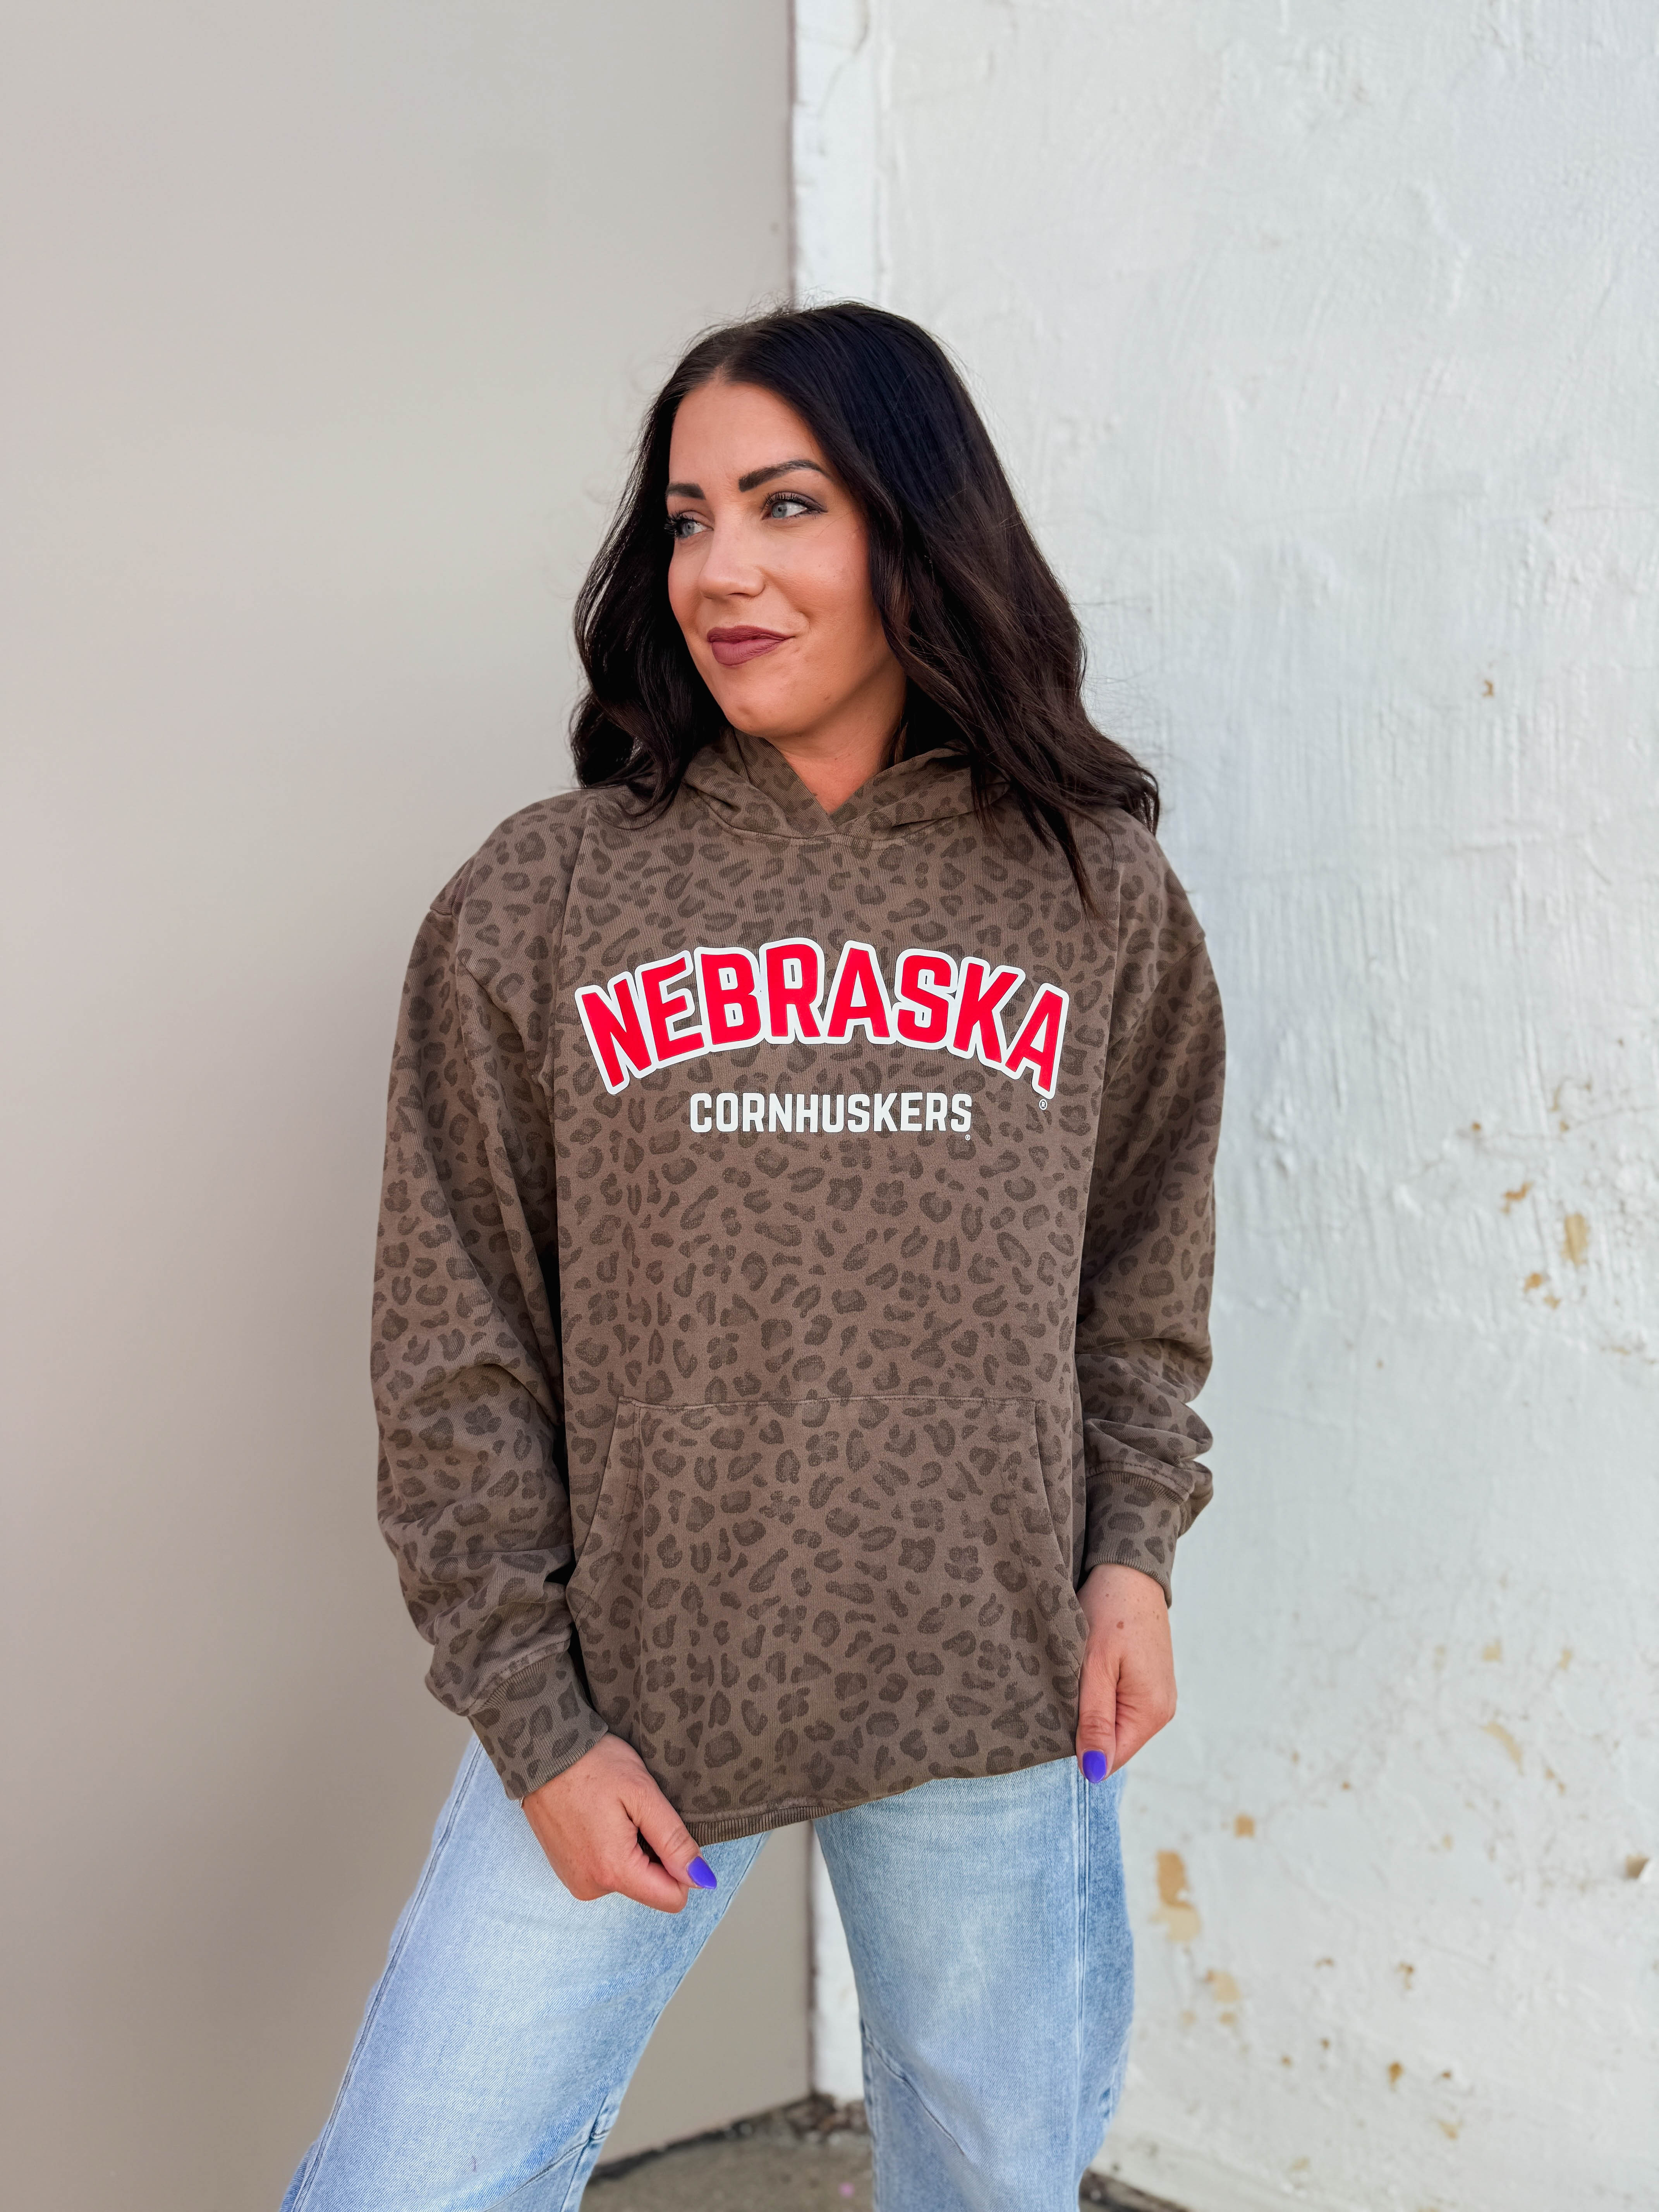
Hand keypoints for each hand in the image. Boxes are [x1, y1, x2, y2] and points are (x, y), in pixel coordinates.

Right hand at [521, 1735, 716, 1912]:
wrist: (542, 1753)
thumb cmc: (592, 1765)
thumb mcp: (643, 1794)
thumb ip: (674, 1840)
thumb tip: (701, 1879)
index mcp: (614, 1871)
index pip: (671, 1898)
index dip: (682, 1866)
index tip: (665, 1829)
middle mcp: (592, 1887)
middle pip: (650, 1887)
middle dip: (654, 1853)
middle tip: (634, 1813)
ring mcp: (576, 1881)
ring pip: (630, 1878)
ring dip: (633, 1849)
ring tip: (614, 1812)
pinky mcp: (568, 1871)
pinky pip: (607, 1871)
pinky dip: (613, 1848)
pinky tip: (601, 1818)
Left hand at [1075, 1562, 1176, 1781]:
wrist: (1129, 1571)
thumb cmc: (1111, 1611)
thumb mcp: (1095, 1665)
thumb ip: (1095, 1720)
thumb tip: (1094, 1772)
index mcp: (1151, 1712)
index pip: (1110, 1758)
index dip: (1079, 1746)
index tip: (1059, 1715)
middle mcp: (1161, 1710)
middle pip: (1112, 1744)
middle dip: (1084, 1728)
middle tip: (1065, 1689)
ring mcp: (1156, 1696)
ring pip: (1113, 1724)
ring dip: (1090, 1709)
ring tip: (1078, 1676)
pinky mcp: (1147, 1682)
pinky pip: (1118, 1705)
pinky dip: (1099, 1695)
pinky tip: (1089, 1671)